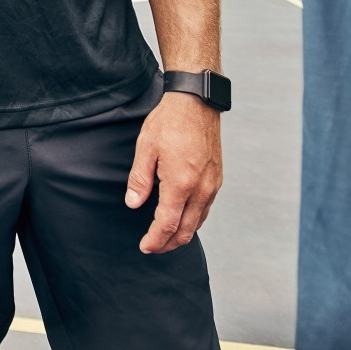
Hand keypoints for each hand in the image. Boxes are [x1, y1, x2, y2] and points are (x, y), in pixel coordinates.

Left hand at [125, 89, 223, 252]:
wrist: (197, 102)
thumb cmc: (170, 121)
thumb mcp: (146, 147)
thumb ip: (140, 179)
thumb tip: (133, 204)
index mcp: (181, 182)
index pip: (167, 224)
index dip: (155, 240)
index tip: (144, 247)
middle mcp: (201, 188)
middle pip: (186, 230)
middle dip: (168, 243)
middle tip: (152, 247)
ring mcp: (212, 184)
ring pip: (198, 222)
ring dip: (181, 234)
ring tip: (164, 237)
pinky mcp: (217, 178)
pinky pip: (206, 208)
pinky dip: (193, 220)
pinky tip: (181, 218)